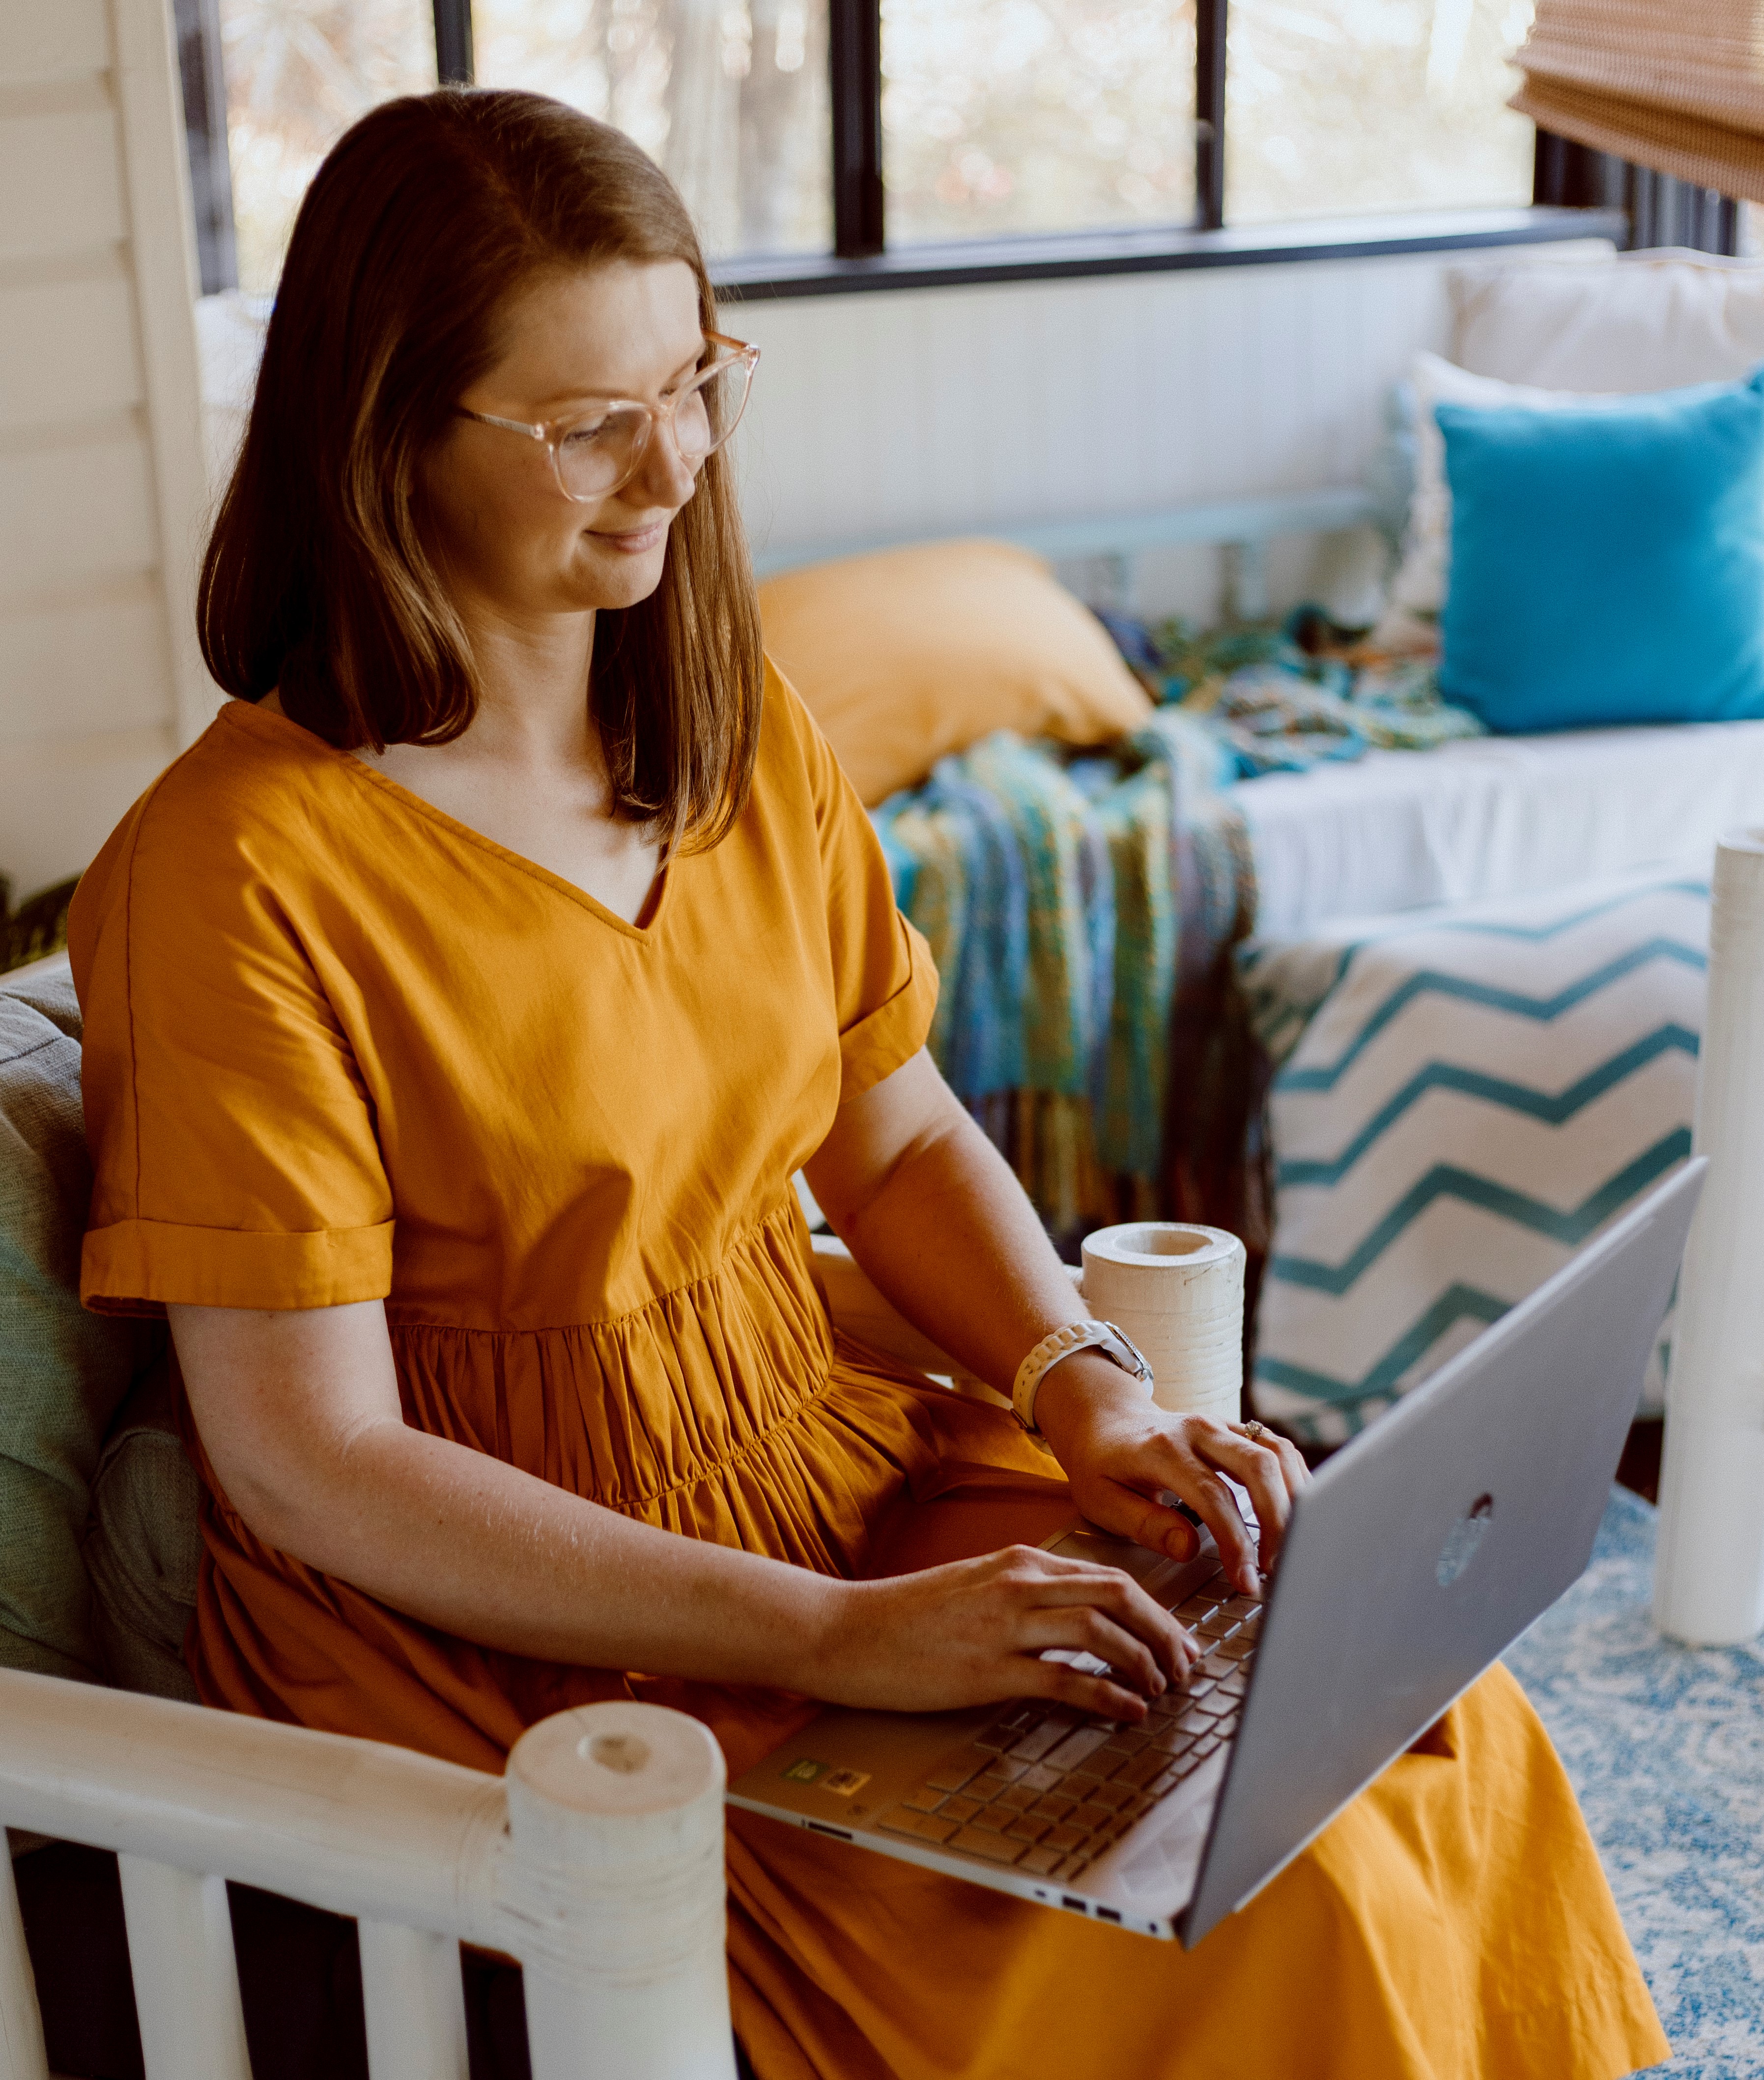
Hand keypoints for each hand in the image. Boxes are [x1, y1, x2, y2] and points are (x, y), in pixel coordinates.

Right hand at [812, 1544, 1197, 1722]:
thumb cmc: (907, 1616)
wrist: (844, 1631)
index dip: (1156, 1610)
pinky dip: (1109, 1696)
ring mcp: (1004, 1625)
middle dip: (1165, 1633)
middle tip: (1186, 1667)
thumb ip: (1026, 1595)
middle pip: (1120, 1596)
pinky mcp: (988, 1670)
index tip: (1177, 1640)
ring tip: (1161, 1692)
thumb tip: (1079, 1618)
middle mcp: (1019, 1584)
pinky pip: (1067, 1680)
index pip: (1110, 1576)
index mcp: (1020, 1561)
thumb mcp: (975, 1586)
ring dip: (1144, 1664)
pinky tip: (1127, 1712)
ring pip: (1102, 1632)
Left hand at [1035, 1354, 1310, 1594]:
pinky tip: (1297, 1514)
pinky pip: (1278, 1447)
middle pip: (1257, 1466)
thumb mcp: (1102, 1501)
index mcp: (1161, 1449)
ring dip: (1295, 1498)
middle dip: (1279, 1520)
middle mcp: (1197, 1429)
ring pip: (1275, 1452)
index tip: (1247, 1581)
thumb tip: (1188, 1549)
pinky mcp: (1236, 1428)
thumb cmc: (1102, 1466)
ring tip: (1296, 1546)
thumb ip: (1145, 1524)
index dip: (1236, 1542)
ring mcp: (1220, 1424)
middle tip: (1280, 1568)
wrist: (1104, 1421)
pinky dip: (1295, 1479)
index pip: (1212, 1496)